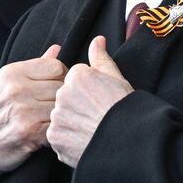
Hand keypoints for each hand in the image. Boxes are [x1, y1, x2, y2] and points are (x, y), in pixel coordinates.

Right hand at [0, 45, 65, 182]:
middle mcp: (16, 88)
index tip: (53, 90)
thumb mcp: (6, 85)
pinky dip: (54, 133)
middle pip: (61, 87)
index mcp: (11, 73)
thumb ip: (35, 67)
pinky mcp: (28, 132)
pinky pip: (57, 127)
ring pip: (61, 107)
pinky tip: (43, 135)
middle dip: (60, 99)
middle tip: (49, 110)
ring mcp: (22, 110)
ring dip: (58, 117)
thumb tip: (57, 48)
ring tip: (46, 123)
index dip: (60, 78)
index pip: (56, 66)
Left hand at [47, 36, 133, 168]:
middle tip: (96, 116)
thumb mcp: (117, 79)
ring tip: (92, 130)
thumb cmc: (126, 110)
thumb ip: (101, 59)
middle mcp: (62, 95)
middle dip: (77, 106)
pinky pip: (58, 137)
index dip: (88, 92)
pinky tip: (85, 141)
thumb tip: (97, 40)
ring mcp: (57, 117)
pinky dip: (69, 140)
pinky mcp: (55, 138)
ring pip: (61, 117)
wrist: (128, 142)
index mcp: (76, 76)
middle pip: (65, 98)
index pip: (74, 80)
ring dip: (72, 123)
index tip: (99, 102)